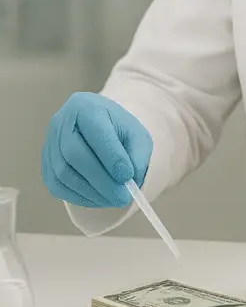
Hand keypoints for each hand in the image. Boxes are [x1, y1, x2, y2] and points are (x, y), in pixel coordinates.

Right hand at [41, 91, 151, 207]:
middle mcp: (61, 122)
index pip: (95, 131)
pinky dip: (79, 197)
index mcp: (86, 107)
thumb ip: (138, 155)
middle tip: (122, 197)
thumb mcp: (137, 135)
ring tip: (113, 199)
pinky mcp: (46, 163)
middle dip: (101, 180)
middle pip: (74, 154)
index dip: (110, 156)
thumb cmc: (118, 129)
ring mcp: (49, 142)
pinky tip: (98, 198)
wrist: (99, 128)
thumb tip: (130, 180)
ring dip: (91, 192)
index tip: (127, 177)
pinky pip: (57, 185)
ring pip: (63, 173)